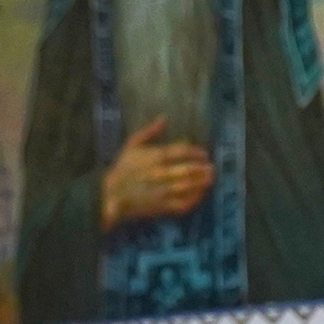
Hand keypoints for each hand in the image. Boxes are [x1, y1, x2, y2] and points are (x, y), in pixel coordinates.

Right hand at [100, 116, 215, 229]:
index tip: (204, 153)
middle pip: (187, 170)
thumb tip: (164, 118)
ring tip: (211, 178)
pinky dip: (194, 199)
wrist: (111, 193)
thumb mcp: (132, 145)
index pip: (179, 152)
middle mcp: (160, 173)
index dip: (195, 152)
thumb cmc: (123, 168)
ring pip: (187, 186)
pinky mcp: (162, 206)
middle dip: (202, 168)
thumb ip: (149, 132)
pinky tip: (201, 194)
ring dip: (201, 182)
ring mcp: (162, 191)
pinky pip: (182, 203)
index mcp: (153, 157)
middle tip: (212, 167)